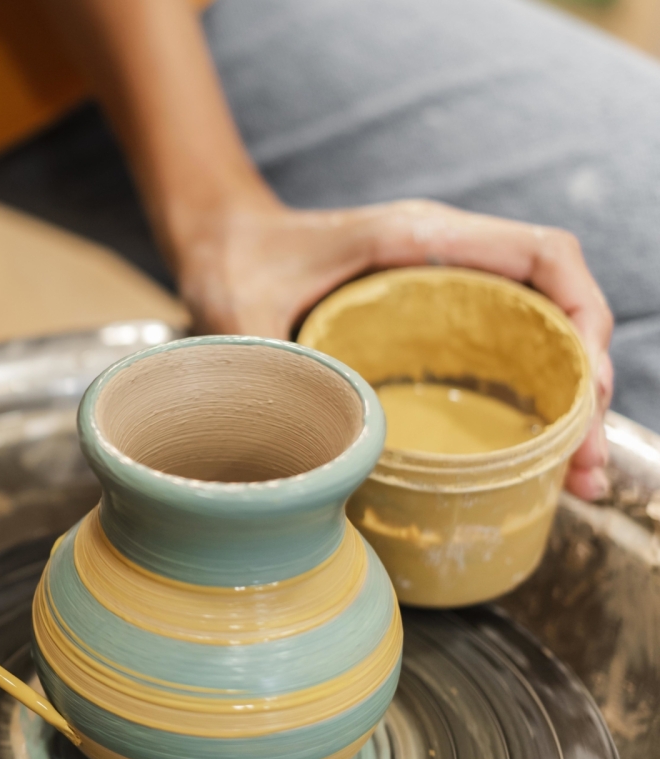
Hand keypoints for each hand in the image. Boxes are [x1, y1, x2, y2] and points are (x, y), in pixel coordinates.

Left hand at [173, 198, 613, 500]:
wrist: (217, 241)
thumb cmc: (233, 260)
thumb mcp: (242, 311)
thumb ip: (265, 360)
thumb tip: (297, 440)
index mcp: (418, 236)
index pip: (540, 255)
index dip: (582, 316)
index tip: (586, 387)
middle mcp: (447, 256)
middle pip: (555, 306)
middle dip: (585, 383)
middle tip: (585, 463)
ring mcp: (445, 288)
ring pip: (538, 335)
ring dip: (567, 402)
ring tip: (577, 478)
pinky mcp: (432, 320)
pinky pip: (502, 353)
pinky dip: (528, 402)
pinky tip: (534, 461)